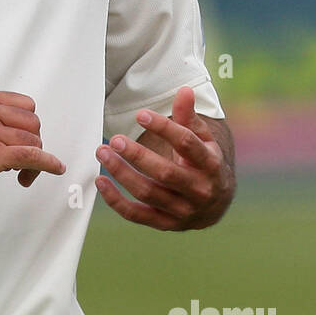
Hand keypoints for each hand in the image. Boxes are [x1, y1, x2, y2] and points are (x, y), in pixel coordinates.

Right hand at [0, 88, 65, 200]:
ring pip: (33, 141)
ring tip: (18, 174)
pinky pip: (32, 156)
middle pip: (33, 123)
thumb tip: (15, 134)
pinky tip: (55, 168)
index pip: (25, 105)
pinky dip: (48, 163)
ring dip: (33, 161)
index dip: (28, 125)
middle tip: (20, 162)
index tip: (21, 140)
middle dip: (32, 142)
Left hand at [95, 86, 234, 230]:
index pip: (187, 144)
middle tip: (115, 139)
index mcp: (210, 165)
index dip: (164, 128)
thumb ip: (189, 117)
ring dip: (121, 174)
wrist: (215, 202)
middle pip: (165, 173)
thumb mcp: (203, 139)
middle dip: (137, 155)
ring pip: (148, 193)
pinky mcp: (165, 223)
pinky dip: (115, 201)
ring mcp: (182, 210)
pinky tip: (100, 181)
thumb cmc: (204, 163)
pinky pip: (136, 215)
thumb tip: (184, 90)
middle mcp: (199, 190)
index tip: (141, 115)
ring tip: (102, 153)